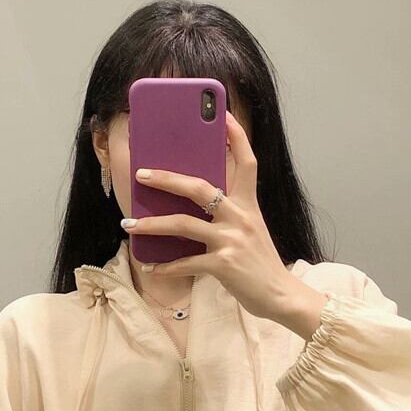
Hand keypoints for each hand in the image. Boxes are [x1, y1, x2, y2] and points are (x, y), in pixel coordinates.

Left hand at [120, 111, 293, 321]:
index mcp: (249, 205)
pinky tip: (151, 267)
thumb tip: (194, 207)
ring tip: (129, 225)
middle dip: (167, 178)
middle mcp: (240, 217)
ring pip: (184, 224)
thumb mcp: (251, 231)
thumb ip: (230, 215)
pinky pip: (187, 262)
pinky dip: (166, 266)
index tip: (222, 115)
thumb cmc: (261, 264)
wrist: (281, 296)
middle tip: (141, 174)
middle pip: (199, 187)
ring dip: (152, 225)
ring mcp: (231, 240)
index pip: (246, 162)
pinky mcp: (224, 265)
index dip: (236, 137)